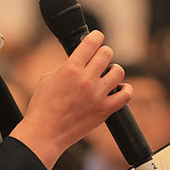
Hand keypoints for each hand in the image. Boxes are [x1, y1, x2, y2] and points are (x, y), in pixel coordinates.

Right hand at [10, 30, 130, 168]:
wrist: (45, 133)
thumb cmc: (43, 106)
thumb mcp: (49, 78)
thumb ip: (68, 66)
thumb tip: (82, 59)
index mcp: (70, 69)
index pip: (92, 42)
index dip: (96, 36)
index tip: (97, 37)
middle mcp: (86, 80)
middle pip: (107, 53)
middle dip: (102, 53)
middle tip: (98, 59)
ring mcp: (97, 95)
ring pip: (118, 70)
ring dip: (112, 70)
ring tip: (106, 75)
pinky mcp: (105, 110)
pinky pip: (126, 94)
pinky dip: (125, 89)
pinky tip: (118, 88)